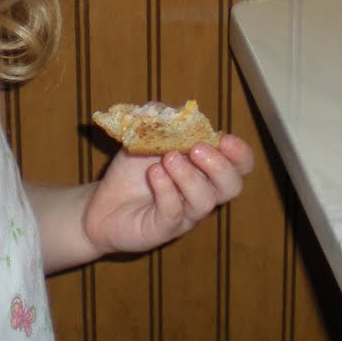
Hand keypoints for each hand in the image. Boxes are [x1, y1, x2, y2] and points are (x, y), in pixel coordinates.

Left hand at [82, 134, 255, 256]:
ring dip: (189, 176)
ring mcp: (186, 214)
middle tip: (197, 149)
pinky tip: (154, 174)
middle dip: (220, 165)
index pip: (240, 165)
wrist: (101, 203)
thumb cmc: (133, 172)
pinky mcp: (164, 229)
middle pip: (232, 186)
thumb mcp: (146, 136)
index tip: (225, 138)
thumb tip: (177, 112)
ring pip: (205, 201)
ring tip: (168, 159)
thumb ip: (163, 120)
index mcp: (207, 169)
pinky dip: (167, 190)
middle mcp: (203, 193)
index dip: (240, 153)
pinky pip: (174, 212)